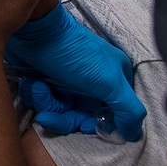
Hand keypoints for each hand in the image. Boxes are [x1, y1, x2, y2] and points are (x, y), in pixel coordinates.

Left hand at [5, 1, 144, 141]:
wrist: (34, 30)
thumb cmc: (74, 53)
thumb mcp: (109, 81)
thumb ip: (129, 110)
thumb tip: (134, 135)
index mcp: (115, 81)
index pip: (111, 116)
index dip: (96, 125)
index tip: (84, 124)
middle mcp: (94, 83)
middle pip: (81, 118)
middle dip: (63, 116)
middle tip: (48, 112)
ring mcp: (70, 82)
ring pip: (60, 111)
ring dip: (46, 103)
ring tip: (38, 87)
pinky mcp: (47, 80)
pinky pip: (43, 101)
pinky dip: (35, 95)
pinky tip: (32, 82)